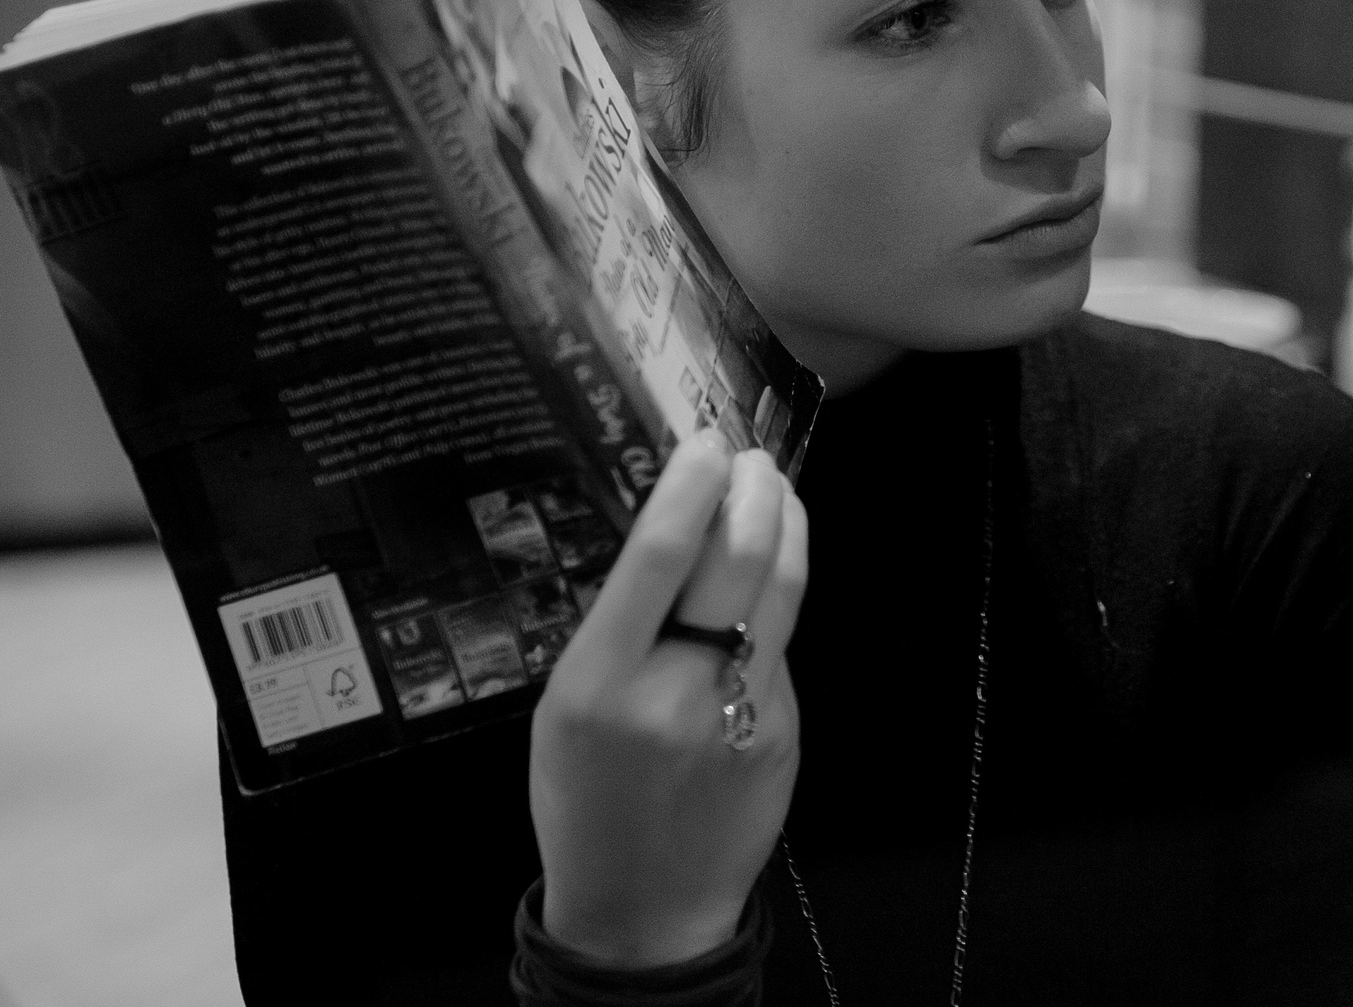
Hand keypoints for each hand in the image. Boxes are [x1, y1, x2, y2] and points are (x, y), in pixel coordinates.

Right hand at [529, 434, 807, 967]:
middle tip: (752, 458)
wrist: (644, 908)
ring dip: (786, 525)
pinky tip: (766, 577)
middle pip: (739, 560)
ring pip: (781, 591)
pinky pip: (782, 642)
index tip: (706, 442)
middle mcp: (673, 693)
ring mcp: (739, 712)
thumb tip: (681, 530)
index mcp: (599, 684)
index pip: (660, 558)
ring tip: (775, 490)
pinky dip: (777, 597)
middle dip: (755, 490)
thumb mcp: (565, 708)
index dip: (691, 487)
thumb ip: (620, 626)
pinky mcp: (784, 730)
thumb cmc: (586, 798)